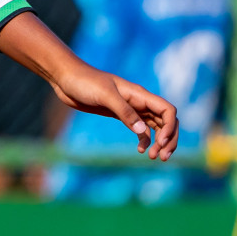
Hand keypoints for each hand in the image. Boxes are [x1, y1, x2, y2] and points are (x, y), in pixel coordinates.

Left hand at [48, 63, 178, 160]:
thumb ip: (124, 112)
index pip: (167, 110)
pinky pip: (140, 129)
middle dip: (169, 139)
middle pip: (166, 121)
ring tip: (154, 157)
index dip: (170, 127)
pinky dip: (145, 140)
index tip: (159, 142)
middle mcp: (139, 102)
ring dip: (159, 142)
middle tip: (162, 157)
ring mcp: (130, 108)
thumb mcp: (105, 96)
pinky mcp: (119, 114)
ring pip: (155, 126)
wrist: (66, 78)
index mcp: (139, 95)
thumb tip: (144, 132)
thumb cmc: (85, 82)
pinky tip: (140, 150)